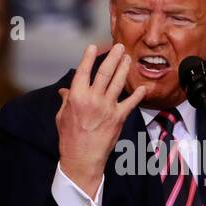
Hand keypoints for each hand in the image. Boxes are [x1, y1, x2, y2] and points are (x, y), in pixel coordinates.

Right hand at [56, 43, 145, 197]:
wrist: (82, 158)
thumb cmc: (69, 138)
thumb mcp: (62, 117)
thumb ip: (66, 101)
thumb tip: (65, 91)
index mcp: (77, 96)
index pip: (84, 72)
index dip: (89, 58)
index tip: (94, 47)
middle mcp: (93, 99)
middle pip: (105, 72)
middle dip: (113, 57)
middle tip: (120, 46)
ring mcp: (107, 107)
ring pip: (118, 83)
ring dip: (124, 68)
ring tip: (128, 58)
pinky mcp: (118, 118)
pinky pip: (130, 103)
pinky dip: (138, 95)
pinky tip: (143, 87)